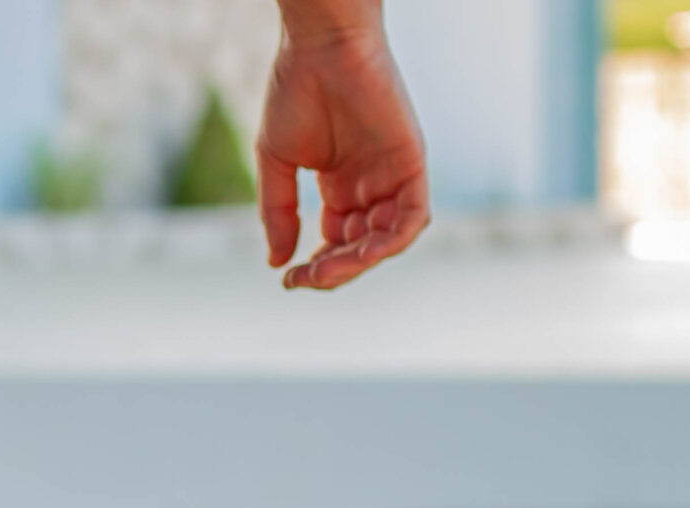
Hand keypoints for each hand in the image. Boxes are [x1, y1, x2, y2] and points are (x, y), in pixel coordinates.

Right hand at [257, 23, 429, 289]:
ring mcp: (393, 174)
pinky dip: (391, 242)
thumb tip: (277, 263)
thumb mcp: (276, 163)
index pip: (337, 242)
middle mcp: (371, 184)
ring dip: (360, 263)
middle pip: (362, 247)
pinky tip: (361, 255)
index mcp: (341, 185)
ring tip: (327, 271)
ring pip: (389, 239)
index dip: (316, 267)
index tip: (286, 279)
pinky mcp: (412, 162)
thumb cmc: (296, 92)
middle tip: (304, 279)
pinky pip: (413, 217)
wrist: (321, 47)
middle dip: (334, 271)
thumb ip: (278, 213)